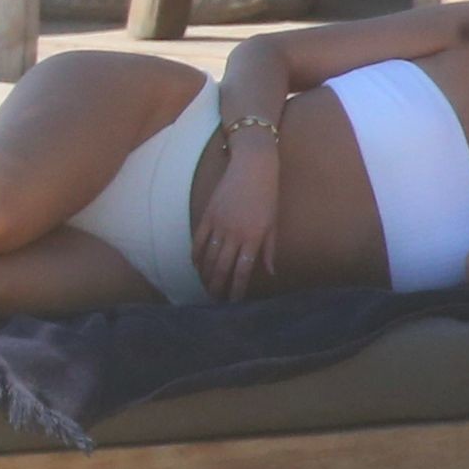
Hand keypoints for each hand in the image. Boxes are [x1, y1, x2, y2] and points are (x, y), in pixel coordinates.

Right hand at [192, 147, 279, 300]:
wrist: (253, 166)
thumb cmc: (268, 195)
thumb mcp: (273, 223)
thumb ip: (269, 249)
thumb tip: (270, 271)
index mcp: (253, 238)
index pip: (242, 271)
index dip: (236, 290)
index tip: (233, 302)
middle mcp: (234, 234)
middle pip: (221, 268)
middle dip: (217, 287)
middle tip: (214, 299)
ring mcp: (219, 224)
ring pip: (208, 257)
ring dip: (205, 275)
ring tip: (205, 286)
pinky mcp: (208, 214)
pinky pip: (198, 240)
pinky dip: (196, 255)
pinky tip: (196, 265)